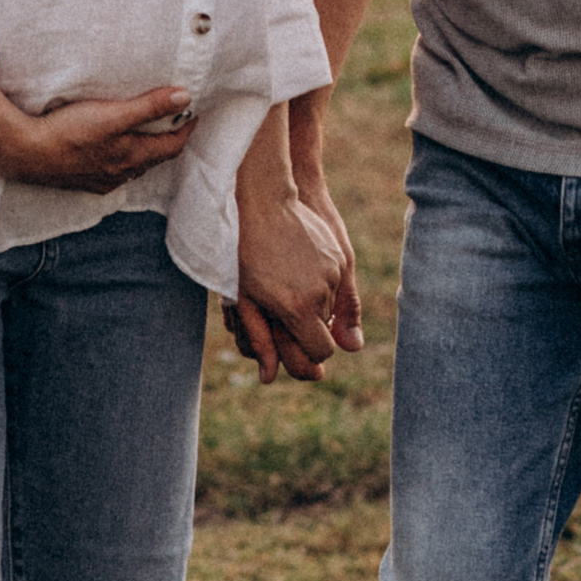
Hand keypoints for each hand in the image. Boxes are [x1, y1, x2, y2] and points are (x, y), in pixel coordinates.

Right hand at [0, 79, 195, 192]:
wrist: (23, 153)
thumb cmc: (68, 132)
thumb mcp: (112, 114)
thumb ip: (149, 106)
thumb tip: (185, 97)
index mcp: (132, 157)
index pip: (172, 145)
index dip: (186, 128)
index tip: (194, 112)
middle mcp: (120, 173)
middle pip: (154, 157)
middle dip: (167, 139)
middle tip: (174, 120)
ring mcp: (100, 180)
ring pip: (132, 166)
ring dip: (143, 150)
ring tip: (145, 132)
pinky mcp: (81, 180)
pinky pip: (111, 173)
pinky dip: (120, 160)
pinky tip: (111, 153)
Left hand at [230, 181, 356, 384]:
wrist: (262, 202)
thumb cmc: (243, 253)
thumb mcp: (245, 300)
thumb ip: (262, 341)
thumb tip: (268, 378)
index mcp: (298, 308)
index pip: (321, 353)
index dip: (308, 353)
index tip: (291, 341)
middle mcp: (322, 293)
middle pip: (324, 330)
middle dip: (306, 326)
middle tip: (279, 306)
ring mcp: (333, 273)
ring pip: (329, 306)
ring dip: (312, 304)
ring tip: (284, 281)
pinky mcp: (338, 256)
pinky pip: (333, 283)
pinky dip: (319, 283)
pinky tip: (296, 264)